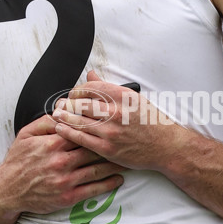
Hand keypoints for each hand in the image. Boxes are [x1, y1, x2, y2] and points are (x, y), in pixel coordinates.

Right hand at [0, 113, 125, 217]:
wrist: (7, 190)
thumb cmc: (17, 161)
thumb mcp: (26, 135)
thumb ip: (46, 122)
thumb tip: (62, 110)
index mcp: (53, 143)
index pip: (82, 130)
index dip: (98, 125)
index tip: (112, 121)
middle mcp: (62, 161)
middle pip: (94, 149)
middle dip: (111, 143)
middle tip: (126, 139)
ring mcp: (66, 179)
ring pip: (98, 168)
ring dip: (115, 163)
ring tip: (128, 158)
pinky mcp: (68, 196)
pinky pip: (94, 189)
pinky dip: (109, 184)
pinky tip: (118, 179)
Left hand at [52, 71, 184, 170]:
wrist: (165, 146)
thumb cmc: (151, 122)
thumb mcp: (133, 98)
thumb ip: (109, 87)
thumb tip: (91, 75)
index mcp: (122, 96)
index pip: (91, 87)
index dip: (78, 89)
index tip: (74, 93)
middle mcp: (116, 112)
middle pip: (81, 104)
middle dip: (68, 103)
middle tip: (61, 104)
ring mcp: (111, 131)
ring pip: (78, 121)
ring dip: (64, 117)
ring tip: (57, 114)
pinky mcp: (107, 148)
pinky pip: (81, 139)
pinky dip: (68, 132)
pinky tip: (60, 128)